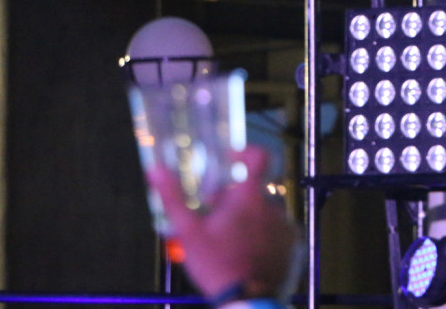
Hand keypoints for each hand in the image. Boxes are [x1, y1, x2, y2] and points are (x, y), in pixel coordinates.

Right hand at [146, 146, 297, 300]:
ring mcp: (284, 223)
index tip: (232, 158)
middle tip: (216, 216)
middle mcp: (272, 205)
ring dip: (248, 216)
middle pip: (253, 189)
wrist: (245, 298)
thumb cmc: (216, 264)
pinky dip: (261, 232)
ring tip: (229, 238)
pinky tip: (246, 248)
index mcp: (248, 197)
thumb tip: (155, 170)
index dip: (246, 151)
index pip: (259, 157)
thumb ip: (172, 197)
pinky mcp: (291, 241)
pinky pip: (275, 227)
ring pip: (263, 209)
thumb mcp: (188, 231)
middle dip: (234, 197)